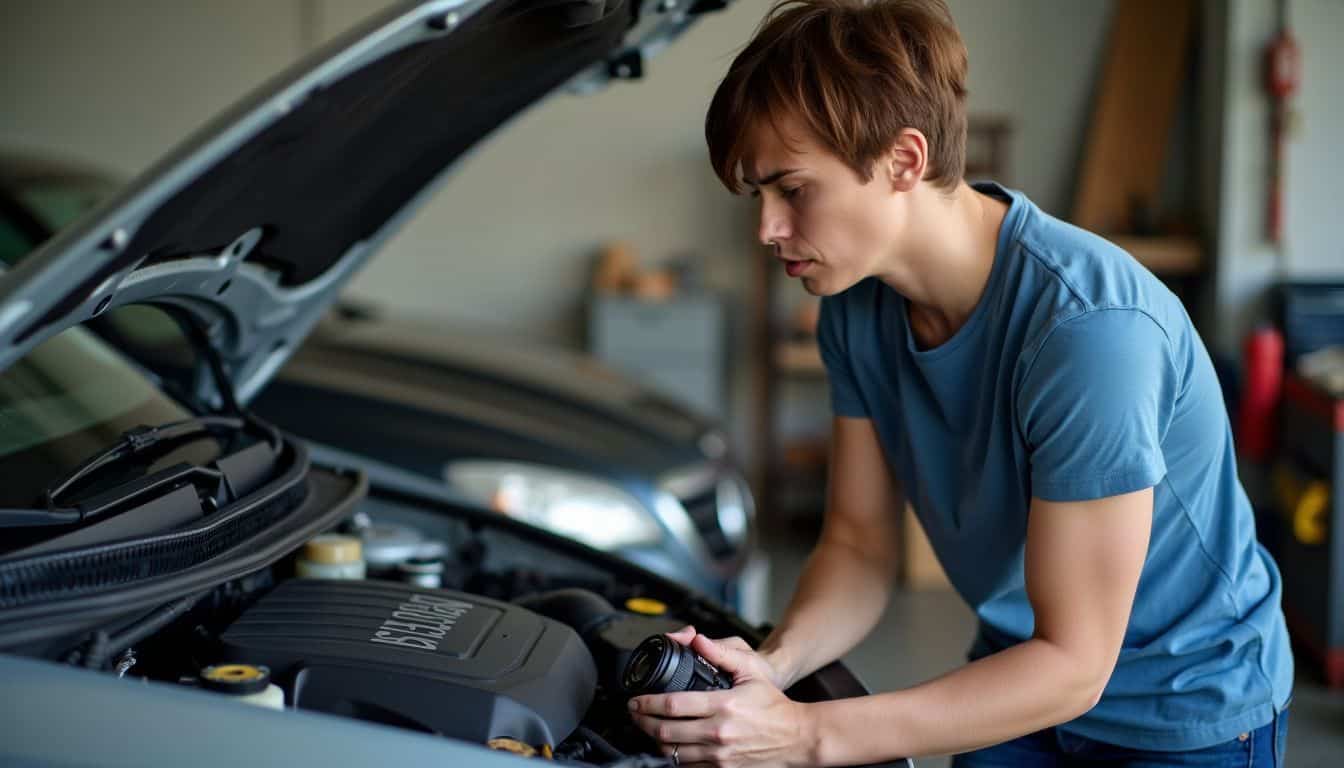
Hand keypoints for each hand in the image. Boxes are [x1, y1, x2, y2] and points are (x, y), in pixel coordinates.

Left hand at [628, 631, 813, 767]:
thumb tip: (697, 640)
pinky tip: (669, 744)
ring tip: (648, 727)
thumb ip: (721, 654)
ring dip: (654, 739)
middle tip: (634, 713)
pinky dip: (672, 756)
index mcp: (723, 706)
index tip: (637, 700)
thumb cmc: (773, 706)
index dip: (647, 703)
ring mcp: (719, 756)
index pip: (673, 705)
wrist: (796, 737)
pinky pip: (686, 767)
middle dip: (642, 721)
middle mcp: (718, 733)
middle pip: (665, 731)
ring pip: (671, 752)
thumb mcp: (750, 672)